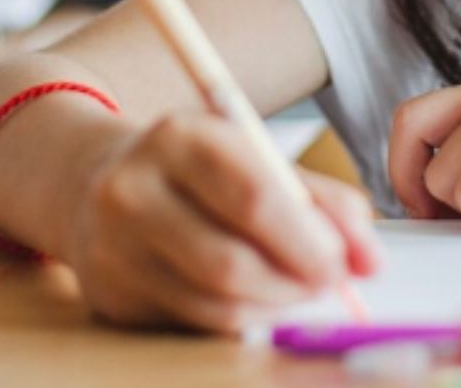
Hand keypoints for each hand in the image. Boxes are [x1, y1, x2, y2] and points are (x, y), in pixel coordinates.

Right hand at [62, 113, 380, 331]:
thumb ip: (319, 200)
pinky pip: (195, 322)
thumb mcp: (251, 157)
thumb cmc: (194, 170)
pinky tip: (257, 300)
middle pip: (232, 261)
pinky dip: (242, 319)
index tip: (345, 263)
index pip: (254, 197)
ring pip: (216, 301)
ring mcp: (114, 247)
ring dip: (274, 306)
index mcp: (179, 138)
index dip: (308, 241)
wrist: (91, 181)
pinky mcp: (111, 294)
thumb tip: (369, 260)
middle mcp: (135, 190)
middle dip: (295, 283)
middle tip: (328, 284)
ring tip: (296, 290)